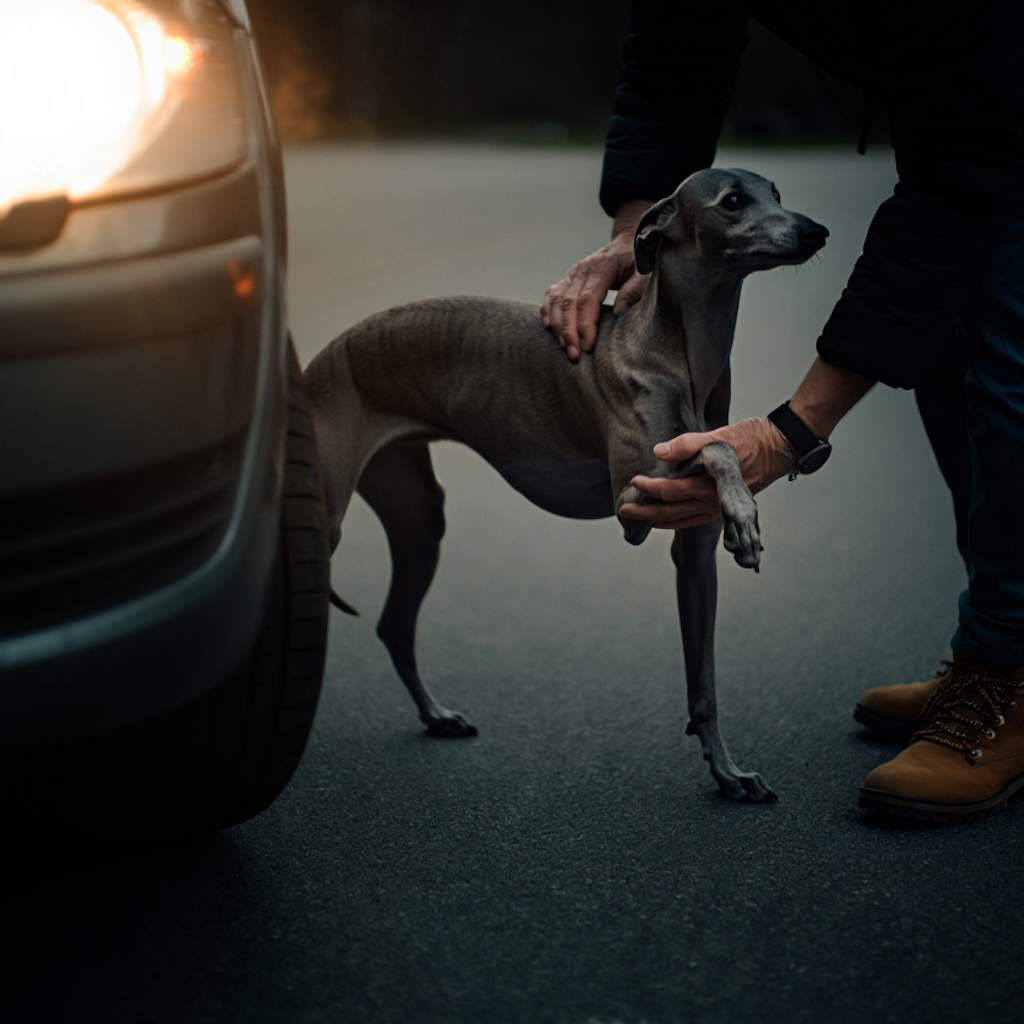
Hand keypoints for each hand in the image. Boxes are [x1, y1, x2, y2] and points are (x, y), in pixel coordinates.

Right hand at [540, 198, 653, 361]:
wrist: (627, 243)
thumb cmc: (638, 262)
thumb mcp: (644, 273)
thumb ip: (634, 291)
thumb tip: (618, 313)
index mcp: (601, 268)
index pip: (587, 300)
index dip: (585, 325)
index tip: (588, 347)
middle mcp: (581, 270)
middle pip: (568, 303)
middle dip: (569, 332)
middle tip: (574, 356)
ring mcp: (571, 274)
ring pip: (556, 300)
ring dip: (557, 327)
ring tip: (564, 348)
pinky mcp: (566, 279)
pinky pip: (551, 295)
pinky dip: (547, 312)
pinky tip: (550, 329)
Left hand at [620, 417, 792, 529]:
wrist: (778, 447)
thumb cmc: (749, 438)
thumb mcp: (718, 435)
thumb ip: (686, 444)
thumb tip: (658, 452)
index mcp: (709, 484)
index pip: (670, 491)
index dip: (649, 488)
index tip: (634, 481)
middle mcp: (712, 502)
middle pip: (670, 512)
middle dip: (645, 513)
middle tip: (624, 511)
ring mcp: (718, 509)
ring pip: (680, 520)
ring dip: (657, 521)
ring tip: (639, 518)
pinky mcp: (722, 509)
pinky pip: (692, 521)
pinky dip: (675, 522)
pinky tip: (666, 520)